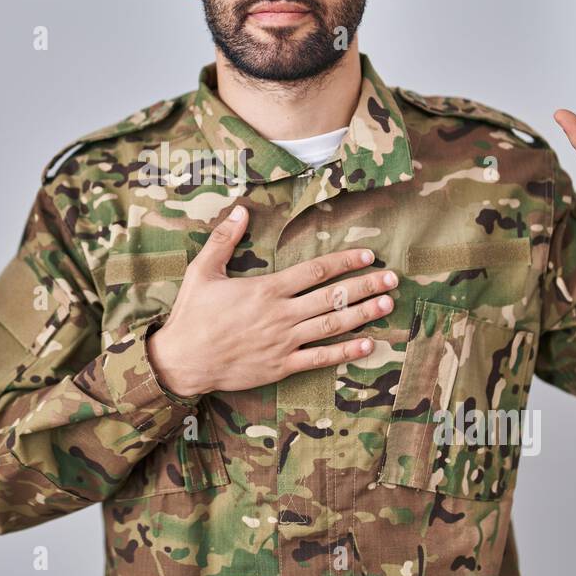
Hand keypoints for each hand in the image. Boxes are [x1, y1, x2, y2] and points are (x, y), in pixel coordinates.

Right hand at [146, 203, 398, 396]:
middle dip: (365, 286)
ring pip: (332, 325)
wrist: (183, 361)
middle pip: (332, 296)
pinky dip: (345, 352)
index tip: (367, 255)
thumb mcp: (202, 271)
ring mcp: (284, 341)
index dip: (344, 261)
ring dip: (363, 314)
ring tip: (387, 304)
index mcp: (266, 289)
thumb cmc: (192, 315)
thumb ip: (224, 239)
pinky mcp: (282, 366)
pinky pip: (320, 358)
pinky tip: (367, 344)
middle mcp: (281, 314)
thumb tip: (240, 209)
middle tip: (392, 278)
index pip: (315, 271)